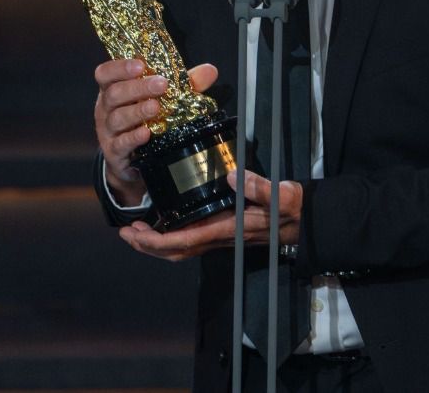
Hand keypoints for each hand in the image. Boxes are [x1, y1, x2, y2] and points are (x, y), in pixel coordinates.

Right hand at [94, 58, 217, 205]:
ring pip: (117, 118)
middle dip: (137, 88)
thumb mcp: (163, 99)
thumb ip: (185, 83)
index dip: (119, 67)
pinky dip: (133, 138)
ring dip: (137, 112)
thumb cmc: (147, 121)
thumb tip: (210, 71)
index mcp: (113, 89)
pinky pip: (120, 144)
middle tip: (161, 85)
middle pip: (114, 94)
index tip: (140, 65)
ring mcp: (107, 132)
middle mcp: (105, 109)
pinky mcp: (114, 153)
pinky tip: (146, 133)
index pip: (105, 73)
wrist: (133, 161)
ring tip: (156, 108)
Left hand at [118, 170, 302, 261]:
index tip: (135, 232)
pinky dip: (170, 234)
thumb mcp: (282, 196)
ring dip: (155, 241)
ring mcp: (219, 235)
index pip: (183, 241)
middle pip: (175, 251)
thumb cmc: (291, 210)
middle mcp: (218, 237)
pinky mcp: (222, 228)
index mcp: (225, 229)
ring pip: (180, 246)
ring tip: (136, 228)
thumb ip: (260, 187)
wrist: (303, 221)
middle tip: (126, 231)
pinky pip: (189, 237)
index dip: (155, 240)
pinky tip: (163, 221)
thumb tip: (234, 176)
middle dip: (147, 245)